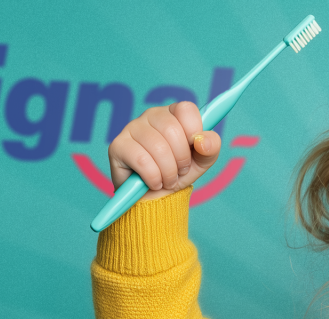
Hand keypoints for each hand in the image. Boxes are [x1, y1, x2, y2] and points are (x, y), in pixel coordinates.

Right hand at [107, 102, 221, 200]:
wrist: (156, 198)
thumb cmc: (178, 174)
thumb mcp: (201, 162)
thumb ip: (210, 148)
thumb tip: (203, 141)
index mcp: (173, 114)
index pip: (186, 109)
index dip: (194, 132)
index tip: (193, 149)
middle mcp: (151, 115)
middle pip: (172, 130)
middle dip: (182, 159)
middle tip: (179, 170)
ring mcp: (132, 128)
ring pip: (158, 147)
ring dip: (169, 172)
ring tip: (167, 179)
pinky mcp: (118, 145)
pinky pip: (143, 161)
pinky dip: (154, 178)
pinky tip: (153, 182)